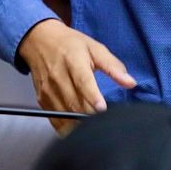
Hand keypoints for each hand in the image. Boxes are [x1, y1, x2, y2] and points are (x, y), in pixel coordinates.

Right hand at [17, 18, 135, 133]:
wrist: (40, 40)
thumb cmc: (70, 44)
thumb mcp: (95, 47)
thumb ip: (113, 66)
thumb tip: (131, 83)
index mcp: (73, 60)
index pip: (83, 81)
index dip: (93, 97)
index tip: (103, 109)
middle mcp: (58, 76)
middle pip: (74, 102)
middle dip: (90, 115)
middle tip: (105, 123)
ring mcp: (48, 90)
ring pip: (64, 114)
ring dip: (80, 124)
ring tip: (94, 129)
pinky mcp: (42, 100)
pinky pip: (55, 120)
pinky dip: (67, 127)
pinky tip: (79, 129)